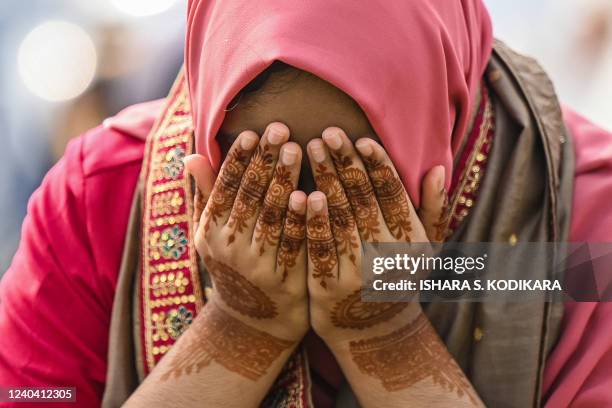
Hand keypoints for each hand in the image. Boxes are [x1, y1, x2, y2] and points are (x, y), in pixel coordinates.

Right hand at [185, 122, 308, 377]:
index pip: (224, 189)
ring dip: (283, 181)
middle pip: (249, 196)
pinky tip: (310, 194)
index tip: (253, 133)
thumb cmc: (232, 265)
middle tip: (281, 129)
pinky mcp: (284, 280)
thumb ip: (206, 195)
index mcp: (210, 232)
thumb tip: (190, 155)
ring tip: (297, 149)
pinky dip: (300, 219)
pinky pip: (293, 244)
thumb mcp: (210, 234)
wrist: (253, 320)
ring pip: (271, 216)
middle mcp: (229, 247)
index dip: (238, 160)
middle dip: (265, 161)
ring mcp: (256, 265)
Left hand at [305, 127, 446, 347]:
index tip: (361, 139)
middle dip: (346, 163)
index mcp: (412, 241)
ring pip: (341, 218)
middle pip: (364, 199)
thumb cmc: (398, 279)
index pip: (394, 195)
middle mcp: (388, 256)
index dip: (378, 165)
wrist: (373, 332)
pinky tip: (303, 194)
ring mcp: (358, 272)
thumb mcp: (425, 249)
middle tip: (328, 132)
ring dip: (326, 180)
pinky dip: (313, 221)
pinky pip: (321, 247)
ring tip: (312, 150)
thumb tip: (437, 168)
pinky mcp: (329, 287)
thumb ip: (432, 209)